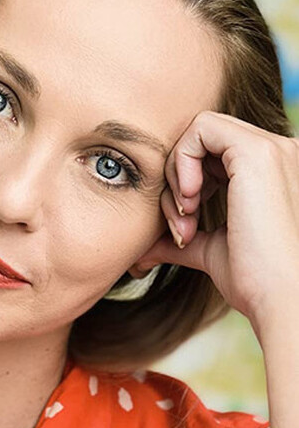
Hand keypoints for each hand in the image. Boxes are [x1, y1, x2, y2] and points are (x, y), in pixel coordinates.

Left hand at [135, 110, 298, 329]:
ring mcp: (270, 149)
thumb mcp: (210, 250)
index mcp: (268, 173)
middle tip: (180, 222)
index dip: (185, 183)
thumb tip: (145, 249)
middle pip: (201, 141)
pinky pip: (200, 128)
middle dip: (176, 179)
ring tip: (186, 216)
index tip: (183, 225)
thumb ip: (181, 237)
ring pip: (197, 132)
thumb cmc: (255, 280)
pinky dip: (182, 159)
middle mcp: (275, 153)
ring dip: (177, 173)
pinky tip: (189, 196)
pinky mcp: (257, 152)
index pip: (210, 155)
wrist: (282, 299)